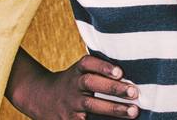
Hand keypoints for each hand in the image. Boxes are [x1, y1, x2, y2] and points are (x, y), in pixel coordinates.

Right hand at [7, 54, 140, 119]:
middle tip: (134, 92)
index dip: (103, 66)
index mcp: (76, 71)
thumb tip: (135, 70)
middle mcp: (72, 85)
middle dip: (112, 88)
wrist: (41, 99)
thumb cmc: (73, 85)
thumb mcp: (79, 73)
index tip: (120, 71)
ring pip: (91, 105)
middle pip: (90, 83)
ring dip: (113, 109)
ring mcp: (70, 104)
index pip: (87, 63)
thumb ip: (99, 71)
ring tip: (133, 112)